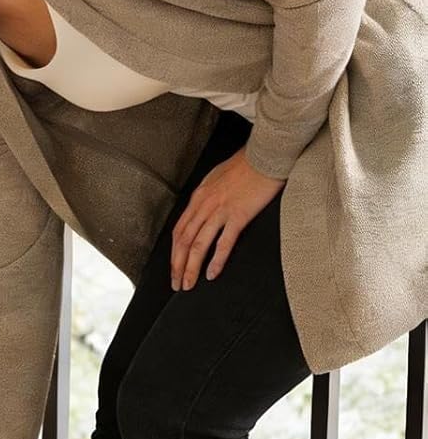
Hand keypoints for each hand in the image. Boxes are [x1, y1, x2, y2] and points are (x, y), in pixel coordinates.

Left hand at [170, 146, 284, 291]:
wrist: (264, 155)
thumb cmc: (245, 165)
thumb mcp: (217, 178)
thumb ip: (208, 196)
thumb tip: (203, 211)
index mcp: (198, 197)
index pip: (179, 230)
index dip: (174, 252)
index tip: (174, 267)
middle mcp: (204, 205)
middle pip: (184, 241)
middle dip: (178, 265)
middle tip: (176, 283)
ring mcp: (220, 211)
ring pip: (198, 244)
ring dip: (191, 267)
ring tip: (188, 284)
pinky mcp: (238, 215)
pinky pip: (223, 242)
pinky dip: (216, 260)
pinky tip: (211, 273)